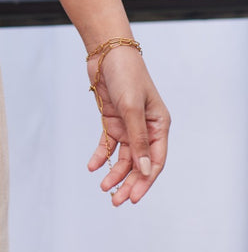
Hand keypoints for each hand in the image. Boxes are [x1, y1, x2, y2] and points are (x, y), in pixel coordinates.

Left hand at [86, 43, 169, 205]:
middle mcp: (145, 128)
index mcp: (159, 125)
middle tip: (116, 201)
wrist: (106, 51)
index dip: (145, 181)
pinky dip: (100, 155)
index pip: (155, 161)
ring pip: (123, 157)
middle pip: (139, 163)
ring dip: (114, 173)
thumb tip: (145, 171)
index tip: (133, 197)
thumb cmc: (126, 75)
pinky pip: (108, 143)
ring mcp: (128, 124)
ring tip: (103, 188)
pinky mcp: (112, 119)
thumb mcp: (132, 109)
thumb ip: (138, 141)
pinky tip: (92, 166)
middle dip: (129, 182)